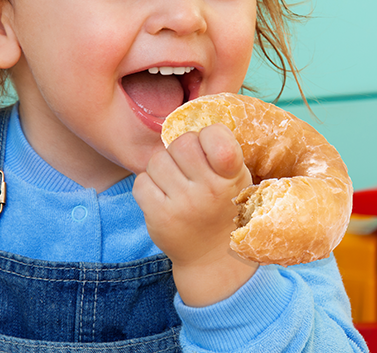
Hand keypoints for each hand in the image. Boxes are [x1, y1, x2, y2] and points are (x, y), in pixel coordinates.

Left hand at [133, 123, 256, 305]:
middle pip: (181, 143)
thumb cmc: (223, 207)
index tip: (209, 150)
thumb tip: (186, 119)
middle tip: (188, 169)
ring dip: (162, 169)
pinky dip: (148, 187)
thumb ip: (218, 150)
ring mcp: (183, 205)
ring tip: (174, 185)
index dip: (207, 136)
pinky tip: (162, 198)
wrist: (213, 258)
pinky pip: (141, 182)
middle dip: (180, 152)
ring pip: (157, 161)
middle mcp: (209, 190)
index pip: (214, 134)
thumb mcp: (236, 179)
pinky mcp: (160, 217)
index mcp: (231, 176)